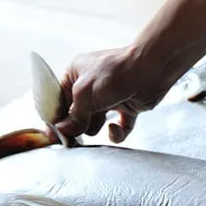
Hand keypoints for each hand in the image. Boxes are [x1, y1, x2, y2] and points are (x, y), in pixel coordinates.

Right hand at [54, 47, 173, 142]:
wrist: (152, 69)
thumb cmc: (115, 73)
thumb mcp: (85, 94)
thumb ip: (73, 116)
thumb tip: (61, 132)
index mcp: (76, 74)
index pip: (58, 100)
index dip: (56, 118)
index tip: (53, 136)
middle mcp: (91, 86)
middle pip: (75, 116)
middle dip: (77, 126)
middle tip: (75, 136)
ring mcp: (109, 97)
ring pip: (94, 124)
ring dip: (96, 128)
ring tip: (100, 123)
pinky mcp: (127, 108)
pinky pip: (117, 129)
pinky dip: (117, 133)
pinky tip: (116, 127)